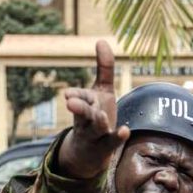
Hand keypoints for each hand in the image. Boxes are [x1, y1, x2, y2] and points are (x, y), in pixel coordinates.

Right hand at [58, 40, 130, 178]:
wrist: (88, 153)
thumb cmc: (96, 116)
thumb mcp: (101, 91)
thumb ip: (104, 68)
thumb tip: (101, 40)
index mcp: (85, 104)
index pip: (80, 97)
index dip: (76, 95)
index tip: (68, 95)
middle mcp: (88, 119)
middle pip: (83, 112)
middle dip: (78, 106)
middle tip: (69, 101)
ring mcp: (96, 135)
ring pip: (94, 128)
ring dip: (97, 122)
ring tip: (101, 117)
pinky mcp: (105, 147)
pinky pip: (111, 142)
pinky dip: (117, 137)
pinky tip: (125, 130)